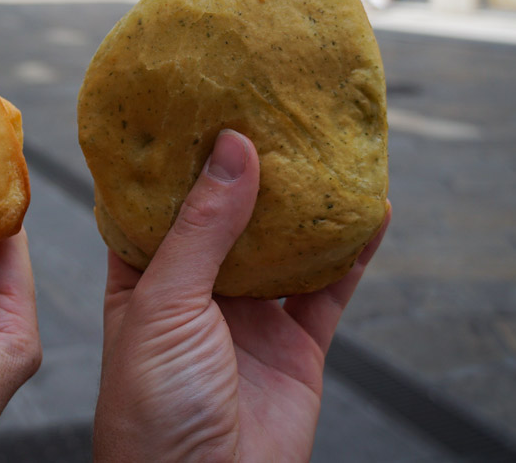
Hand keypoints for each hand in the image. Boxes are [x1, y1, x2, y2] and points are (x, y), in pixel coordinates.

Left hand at [93, 130, 390, 461]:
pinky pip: (328, 289)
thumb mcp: (165, 305)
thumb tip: (233, 149)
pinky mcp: (296, 346)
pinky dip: (352, 253)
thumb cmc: (152, 411)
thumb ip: (202, 228)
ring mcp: (247, 318)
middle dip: (248, 170)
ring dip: (304, 205)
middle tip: (271, 110)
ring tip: (326, 147)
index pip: (157, 203)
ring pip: (282, 246)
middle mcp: (195, 292)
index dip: (178, 157)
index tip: (199, 103)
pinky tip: (372, 213)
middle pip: (227, 216)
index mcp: (142, 279)